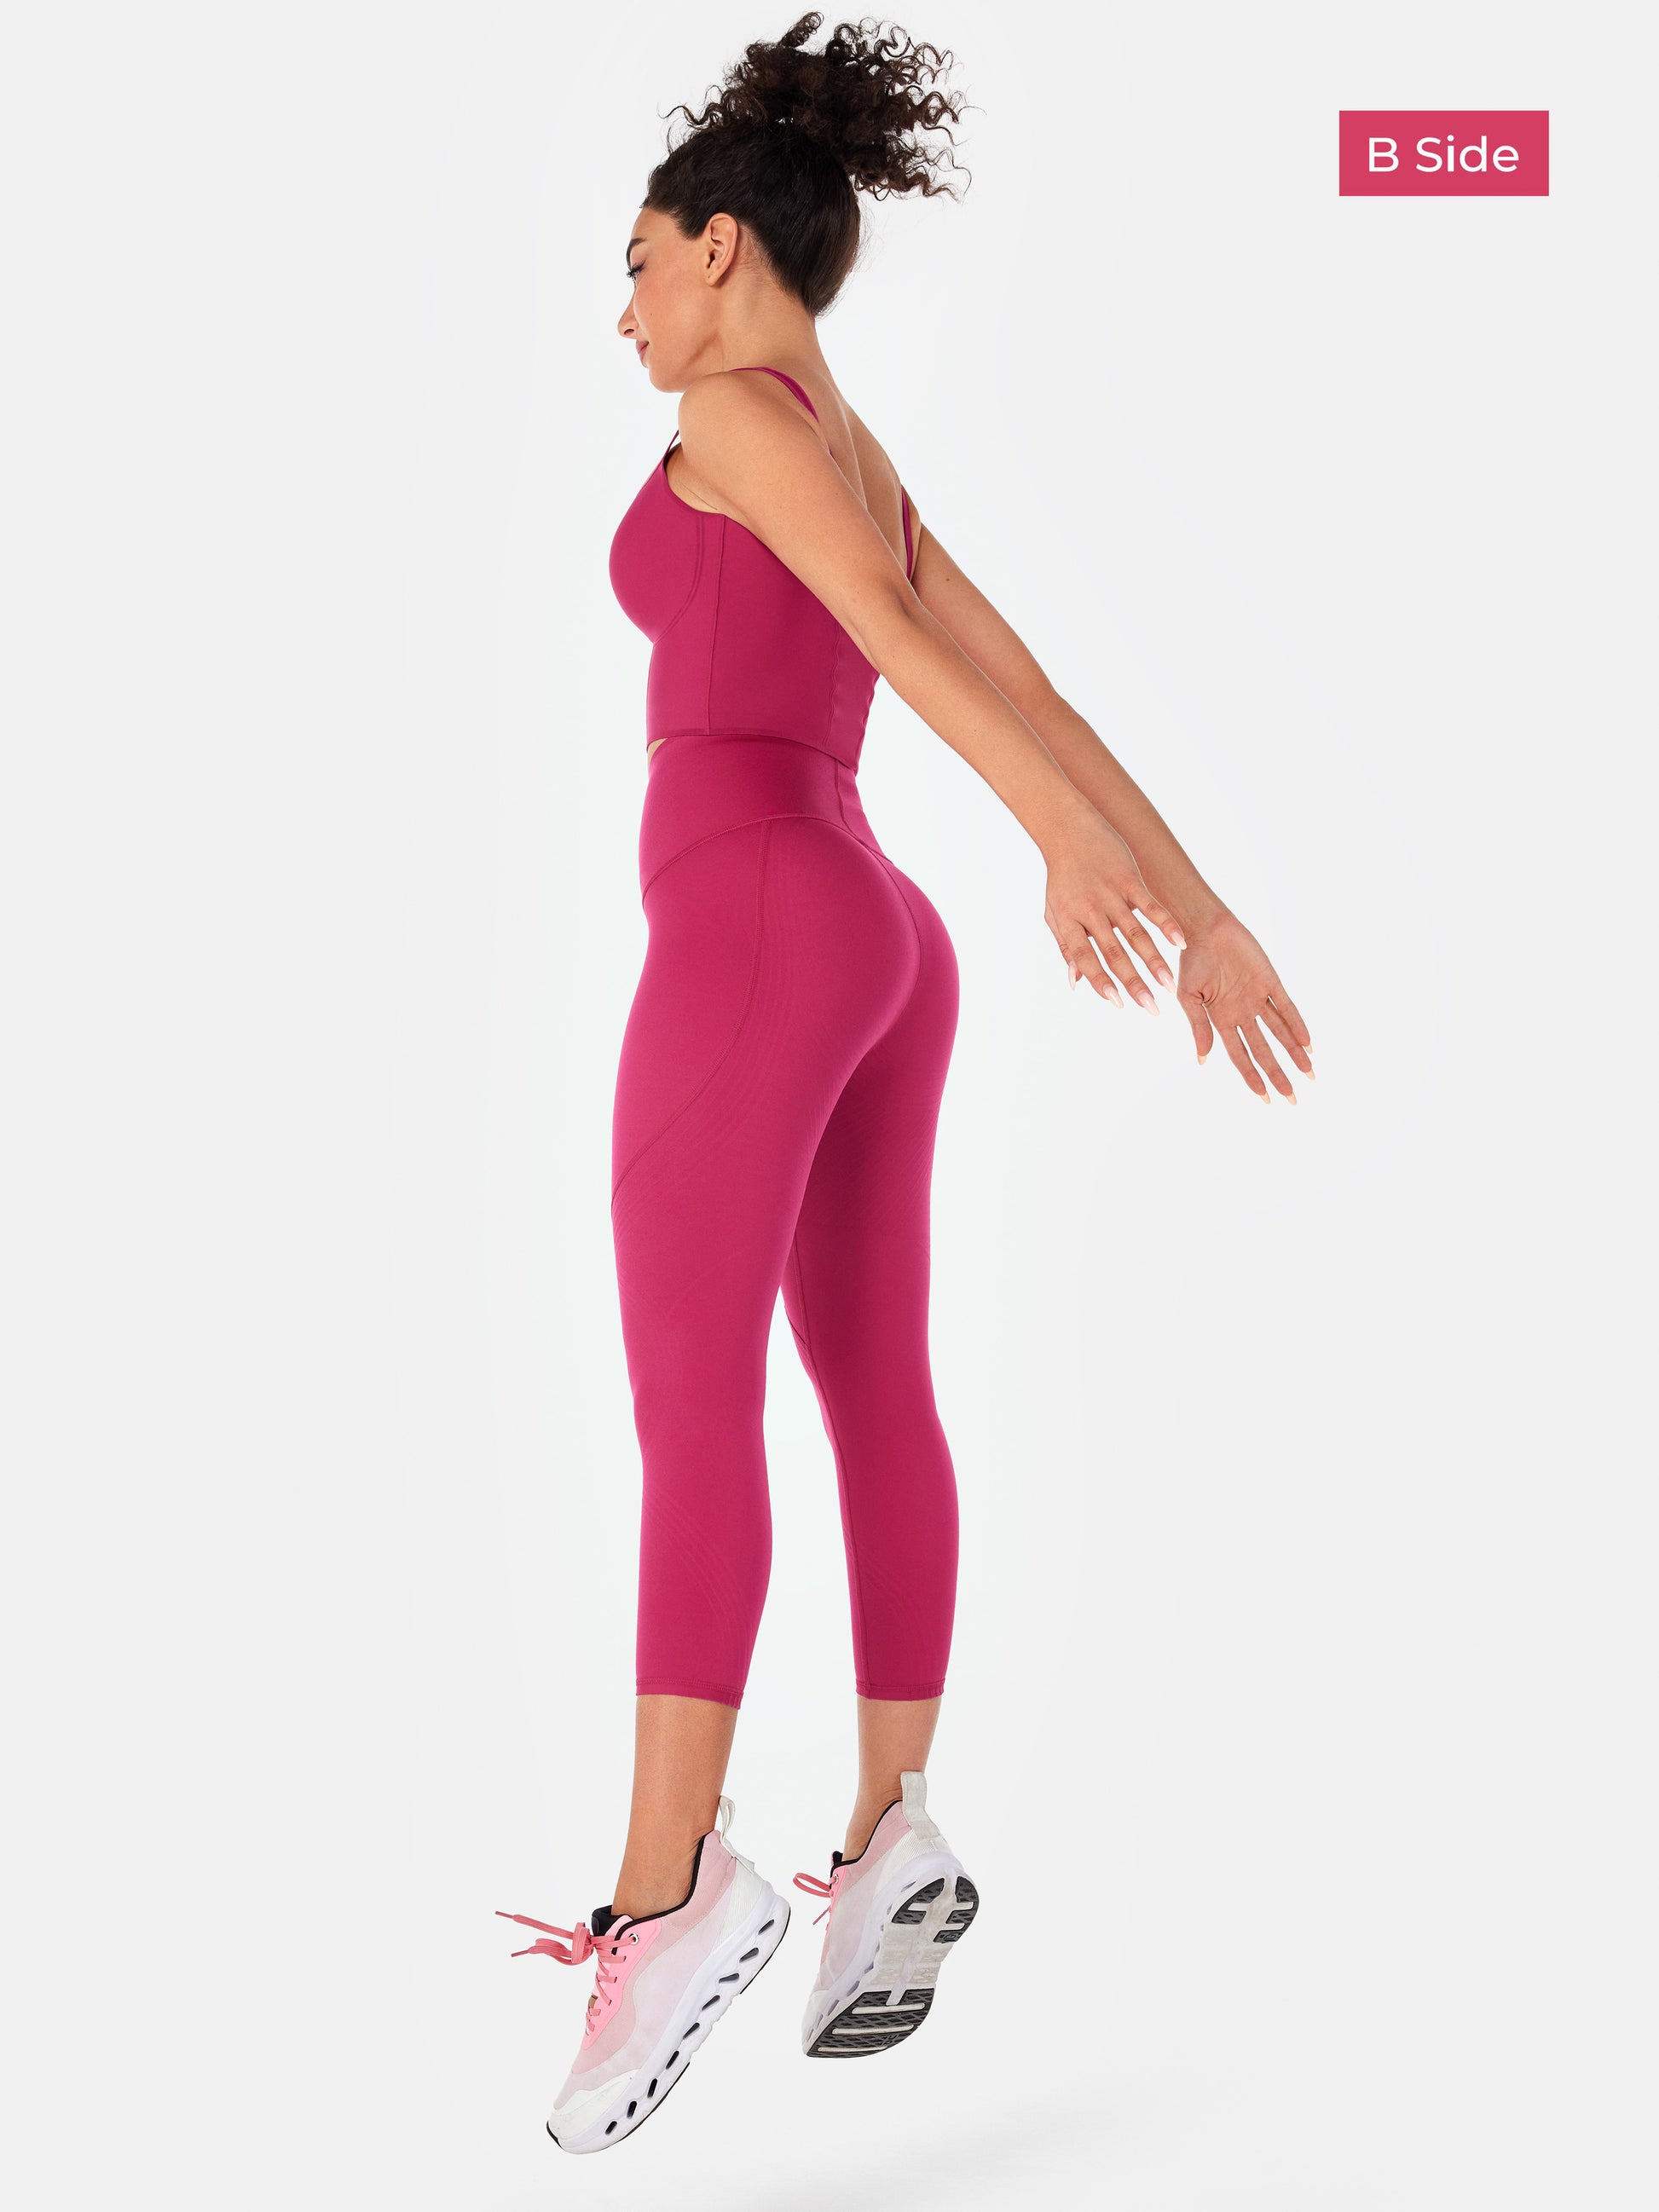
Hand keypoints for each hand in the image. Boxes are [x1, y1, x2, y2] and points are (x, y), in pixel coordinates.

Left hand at [1043, 803, 1185, 1011]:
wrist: (1068, 831)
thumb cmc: (1062, 878)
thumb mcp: (1055, 913)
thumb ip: (1067, 948)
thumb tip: (1076, 984)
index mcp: (1069, 921)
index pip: (1086, 958)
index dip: (1100, 981)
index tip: (1118, 1003)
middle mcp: (1090, 910)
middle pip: (1114, 952)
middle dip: (1133, 982)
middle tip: (1151, 1008)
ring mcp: (1111, 894)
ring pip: (1135, 933)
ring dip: (1154, 960)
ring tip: (1169, 985)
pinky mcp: (1129, 879)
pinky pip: (1150, 905)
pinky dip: (1166, 923)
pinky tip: (1180, 942)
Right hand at [1176, 913, 1312, 1099]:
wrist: (1203, 928)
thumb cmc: (1190, 960)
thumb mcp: (1187, 998)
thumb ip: (1198, 1027)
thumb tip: (1203, 1060)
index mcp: (1220, 1020)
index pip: (1241, 1057)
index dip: (1253, 1078)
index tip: (1265, 1098)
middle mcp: (1242, 1013)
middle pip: (1264, 1051)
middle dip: (1278, 1075)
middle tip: (1292, 1098)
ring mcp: (1257, 998)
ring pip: (1280, 1033)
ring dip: (1294, 1054)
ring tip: (1309, 1075)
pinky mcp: (1270, 980)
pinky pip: (1287, 1006)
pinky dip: (1297, 1024)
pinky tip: (1308, 1043)